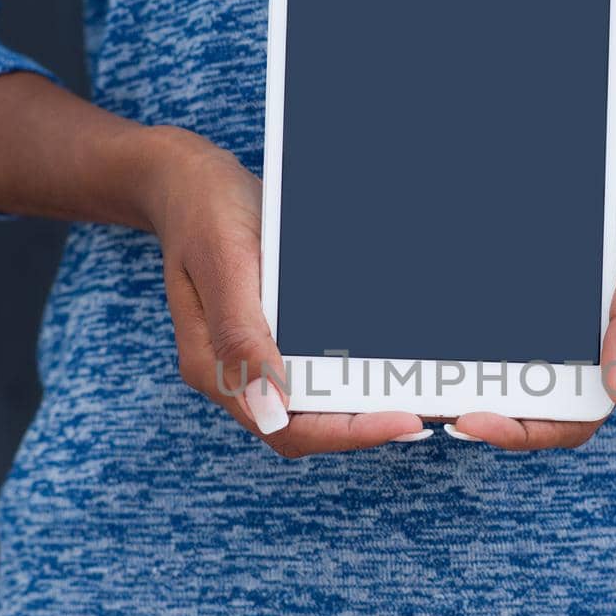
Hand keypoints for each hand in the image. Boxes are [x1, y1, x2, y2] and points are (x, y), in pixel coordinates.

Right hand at [131, 127, 427, 457]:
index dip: (347, 434)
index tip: (401, 422)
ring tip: (418, 394)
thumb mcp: (226, 263)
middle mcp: (233, 373)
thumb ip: (241, 338)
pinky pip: (313, 367)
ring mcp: (252, 356)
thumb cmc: (205, 213)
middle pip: (305, 425)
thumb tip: (271, 409)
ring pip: (313, 402)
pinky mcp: (271, 334)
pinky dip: (351, 371)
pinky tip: (389, 358)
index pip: (286, 428)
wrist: (188, 181)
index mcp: (212, 368)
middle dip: (364, 426)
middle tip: (426, 413)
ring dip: (362, 404)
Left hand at [452, 101, 615, 449]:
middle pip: (526, 391)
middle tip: (421, 396)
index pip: (570, 417)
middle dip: (474, 400)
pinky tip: (430, 289)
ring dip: (463, 356)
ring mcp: (563, 305)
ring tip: (411, 351)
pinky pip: (503, 297)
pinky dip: (468, 301)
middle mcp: (585, 335)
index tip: (473, 422)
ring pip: (506, 347)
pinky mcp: (545, 273)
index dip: (522, 431)